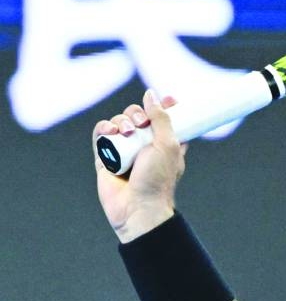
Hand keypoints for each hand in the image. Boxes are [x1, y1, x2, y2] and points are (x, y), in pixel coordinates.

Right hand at [93, 89, 186, 242]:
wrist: (138, 206)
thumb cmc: (158, 179)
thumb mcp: (168, 144)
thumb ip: (161, 118)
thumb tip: (152, 94)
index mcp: (164, 143)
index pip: (163, 118)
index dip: (164, 106)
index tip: (169, 99)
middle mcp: (144, 145)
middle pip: (137, 115)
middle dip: (137, 113)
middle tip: (141, 123)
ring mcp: (123, 149)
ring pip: (118, 122)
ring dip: (121, 120)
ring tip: (127, 132)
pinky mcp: (104, 156)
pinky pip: (101, 133)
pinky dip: (104, 127)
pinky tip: (110, 130)